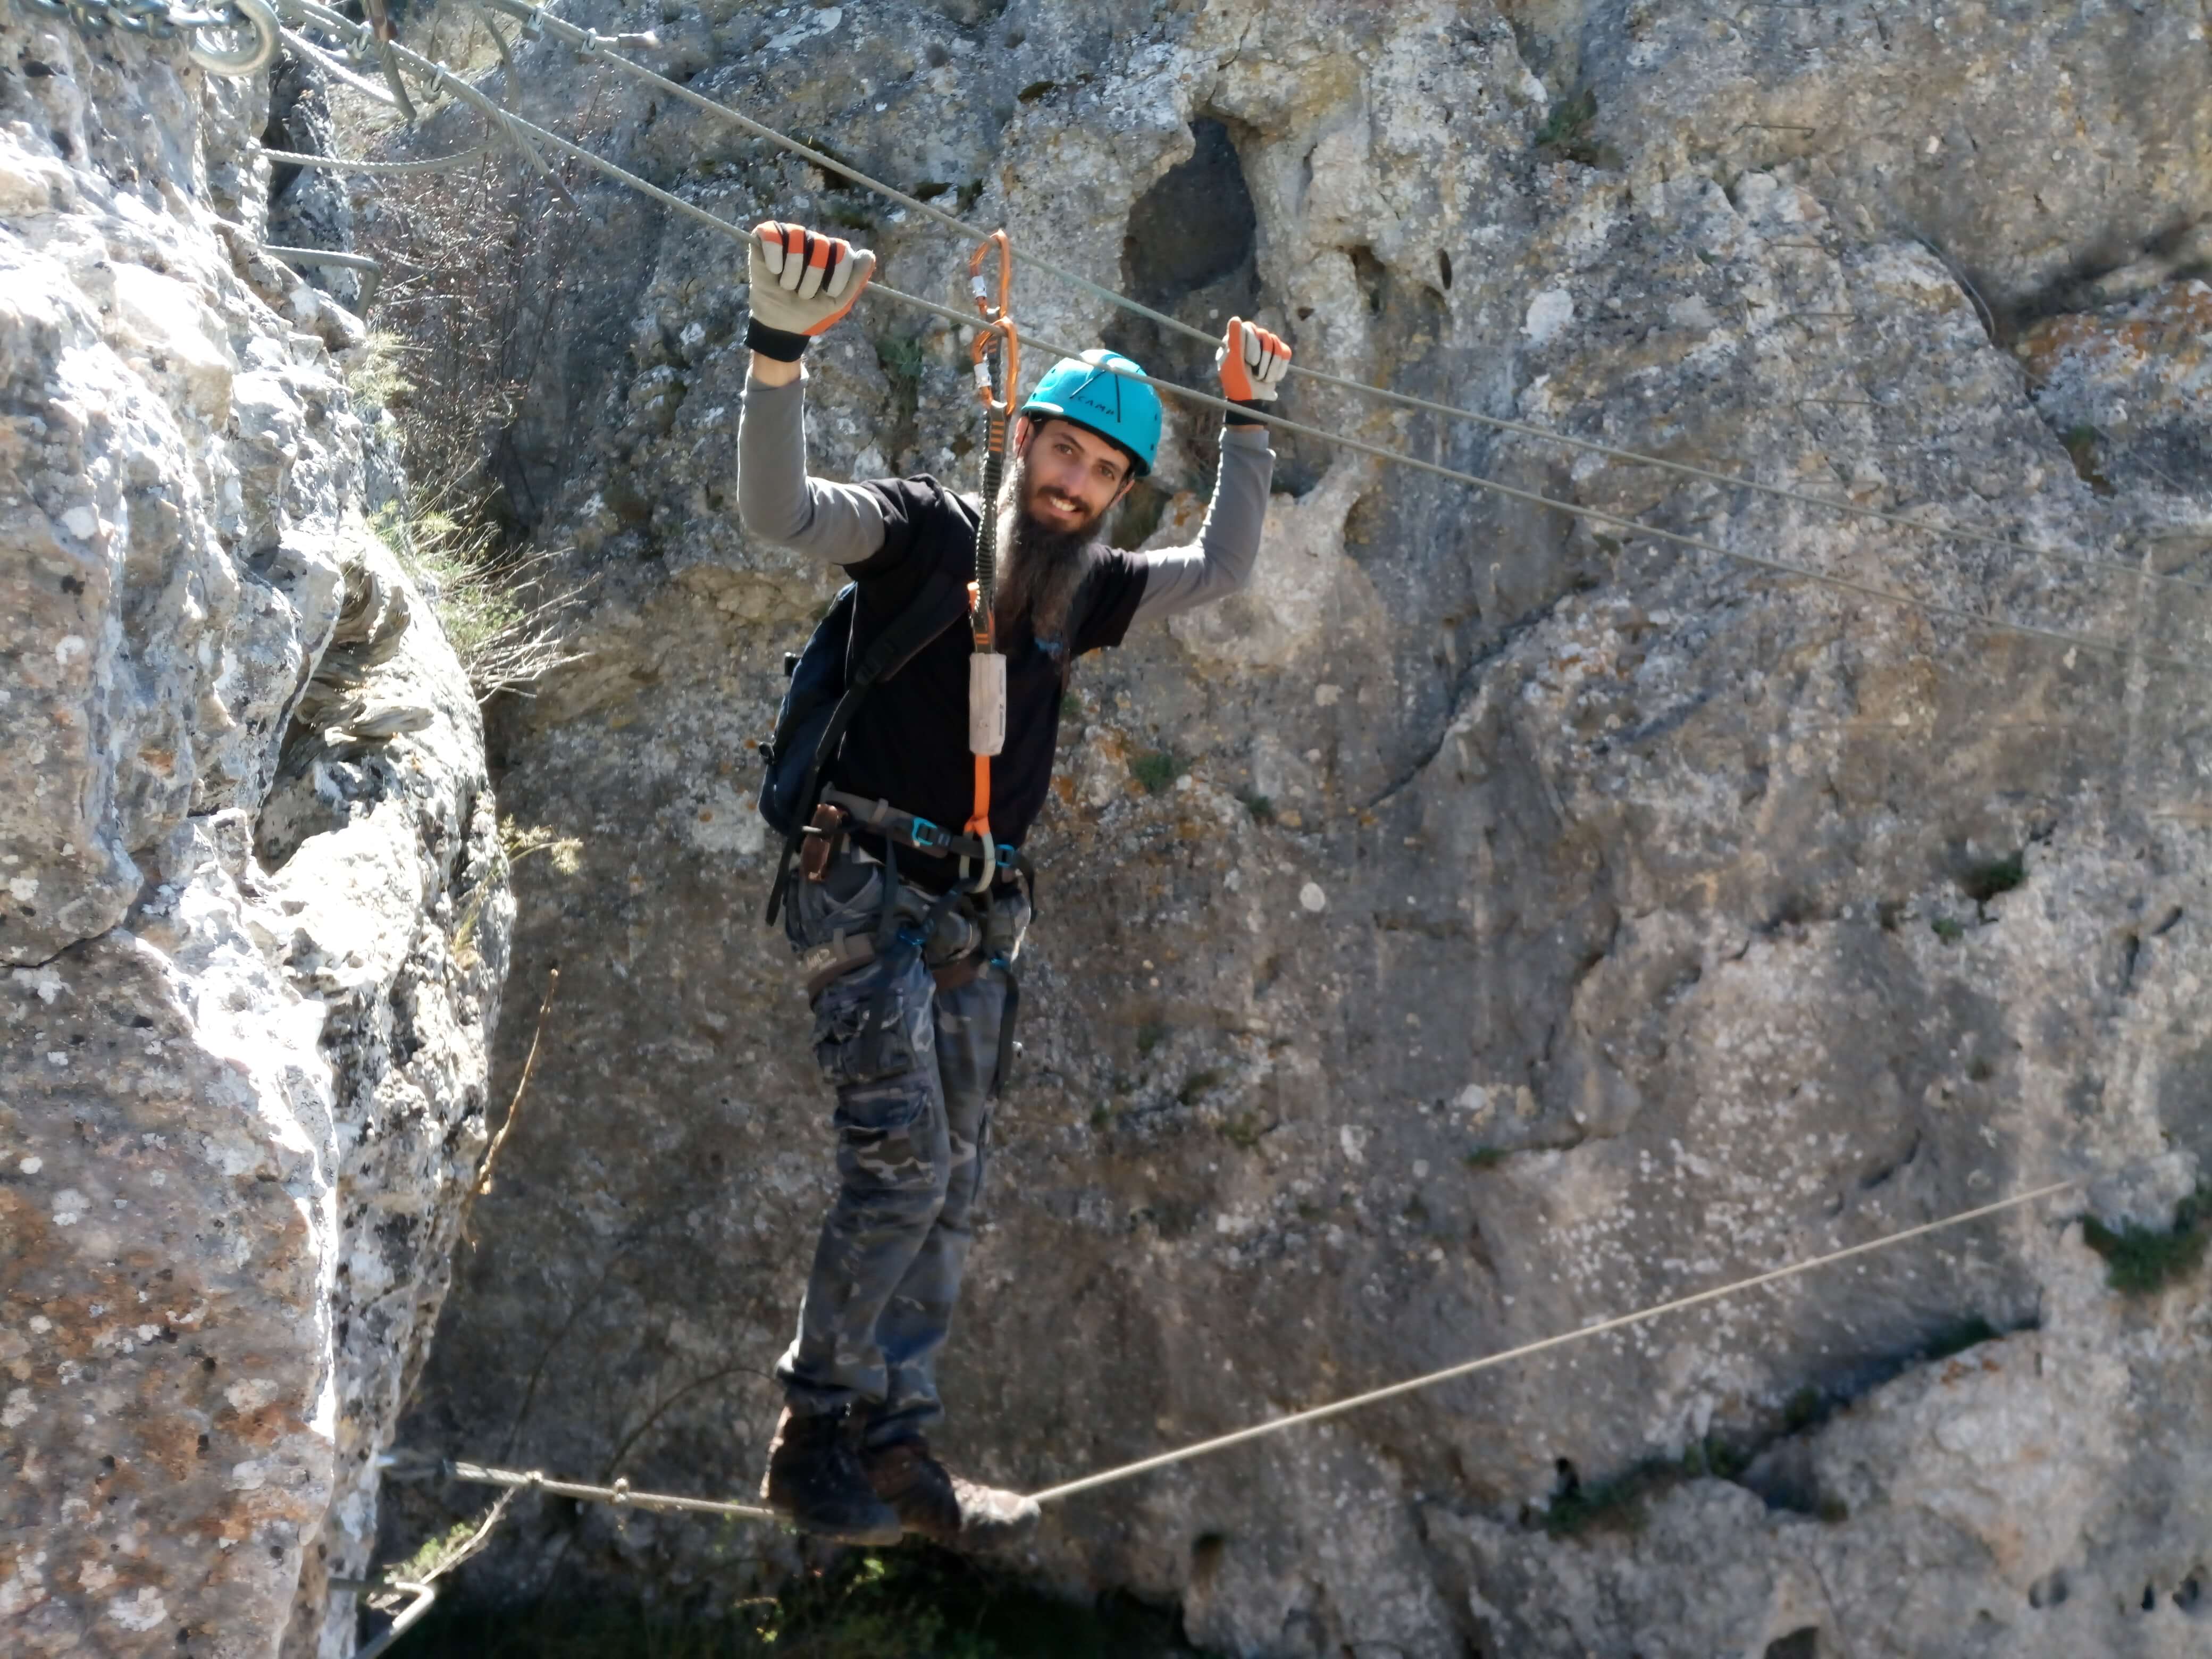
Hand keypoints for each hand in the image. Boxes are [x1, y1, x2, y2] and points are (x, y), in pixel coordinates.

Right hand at [746, 222, 876, 359]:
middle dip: (814, 277)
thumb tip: (868, 256)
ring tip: (787, 286)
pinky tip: (775, 271)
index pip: (843, 249)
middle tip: (804, 295)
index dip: (840, 272)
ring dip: (793, 270)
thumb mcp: (836, 303)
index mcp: (832, 254)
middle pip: (821, 244)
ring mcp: (789, 237)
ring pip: (797, 237)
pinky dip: (774, 255)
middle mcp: (812, 241)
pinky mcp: (765, 237)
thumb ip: (854, 282)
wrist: (779, 324)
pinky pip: (772, 233)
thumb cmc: (809, 311)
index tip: (831, 294)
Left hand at [1216, 317, 1290, 406]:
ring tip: (1262, 378)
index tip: (1251, 362)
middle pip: (1266, 336)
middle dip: (1263, 359)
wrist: (1250, 399)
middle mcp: (1252, 338)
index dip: (1253, 345)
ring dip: (1271, 367)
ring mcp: (1266, 345)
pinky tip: (1272, 378)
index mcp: (1238, 339)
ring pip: (1277, 345)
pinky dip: (1280, 368)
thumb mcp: (1232, 362)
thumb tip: (1235, 318)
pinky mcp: (1278, 354)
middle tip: (1256, 374)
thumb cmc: (1237, 381)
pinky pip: (1285, 353)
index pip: (1250, 329)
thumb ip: (1234, 340)